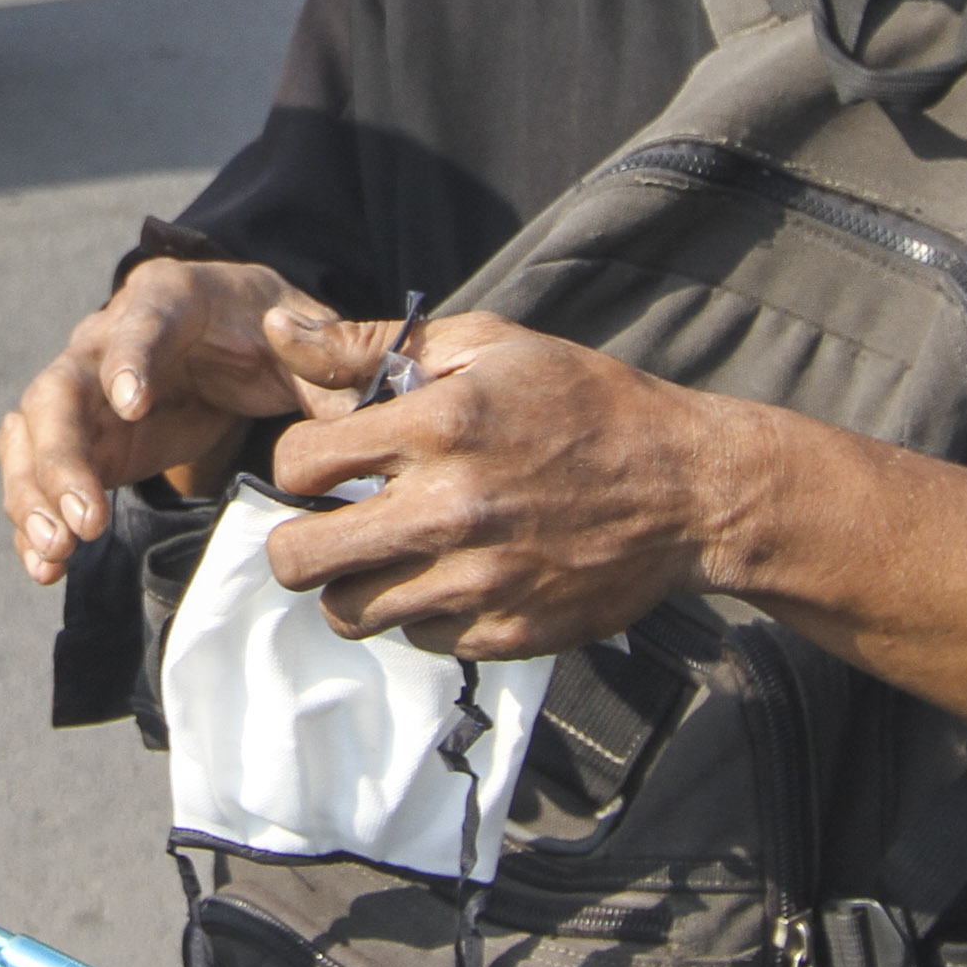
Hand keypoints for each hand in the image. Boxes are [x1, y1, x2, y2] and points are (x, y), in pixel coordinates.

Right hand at [0, 258, 400, 583]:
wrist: (238, 332)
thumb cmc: (273, 331)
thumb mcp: (308, 339)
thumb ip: (329, 360)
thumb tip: (326, 369)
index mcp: (167, 301)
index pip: (135, 325)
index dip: (126, 361)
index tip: (131, 408)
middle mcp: (104, 339)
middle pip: (59, 389)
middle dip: (62, 457)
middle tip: (86, 522)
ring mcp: (83, 391)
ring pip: (31, 433)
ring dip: (34, 494)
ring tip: (54, 557)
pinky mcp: (80, 438)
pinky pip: (36, 472)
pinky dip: (32, 518)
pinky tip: (45, 568)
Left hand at [260, 316, 750, 657]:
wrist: (689, 488)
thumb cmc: (585, 402)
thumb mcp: (487, 344)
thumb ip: (369, 345)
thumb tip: (277, 327)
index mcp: (439, 427)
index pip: (298, 465)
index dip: (298, 463)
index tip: (327, 464)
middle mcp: (450, 511)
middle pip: (300, 560)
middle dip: (297, 541)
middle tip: (328, 525)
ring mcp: (478, 583)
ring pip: (348, 612)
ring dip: (354, 583)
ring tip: (387, 554)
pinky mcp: (506, 634)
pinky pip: (415, 639)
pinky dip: (418, 612)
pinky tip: (449, 575)